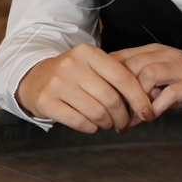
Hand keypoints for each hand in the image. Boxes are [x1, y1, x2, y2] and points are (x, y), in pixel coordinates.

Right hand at [14, 43, 154, 133]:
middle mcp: (72, 65)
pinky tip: (90, 125)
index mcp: (88, 53)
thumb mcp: (91, 65)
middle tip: (124, 123)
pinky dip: (91, 128)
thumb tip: (145, 102)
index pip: (123, 77)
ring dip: (108, 124)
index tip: (148, 112)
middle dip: (123, 117)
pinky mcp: (46, 101)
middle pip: (111, 99)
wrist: (33, 78)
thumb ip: (116, 77)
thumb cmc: (71, 75)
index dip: (139, 98)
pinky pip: (80, 123)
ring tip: (107, 123)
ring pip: (97, 113)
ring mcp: (57, 83)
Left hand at [111, 43, 181, 117]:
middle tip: (115, 111)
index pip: (120, 57)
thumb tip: (111, 99)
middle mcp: (163, 55)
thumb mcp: (157, 75)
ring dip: (136, 98)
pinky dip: (156, 107)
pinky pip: (168, 94)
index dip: (107, 77)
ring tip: (132, 116)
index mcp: (151, 51)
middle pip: (130, 66)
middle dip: (119, 91)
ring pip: (147, 75)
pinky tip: (150, 117)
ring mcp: (178, 68)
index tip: (101, 97)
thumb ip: (136, 81)